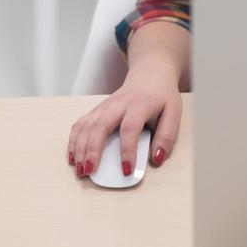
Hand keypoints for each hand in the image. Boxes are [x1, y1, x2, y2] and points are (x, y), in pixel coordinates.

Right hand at [68, 59, 181, 178]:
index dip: (127, 151)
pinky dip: (74, 140)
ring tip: (81, 170)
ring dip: (80, 148)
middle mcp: (118, 104)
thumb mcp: (173, 113)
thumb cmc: (161, 96)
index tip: (126, 171)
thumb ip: (166, 136)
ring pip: (87, 125)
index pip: (130, 128)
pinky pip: (80, 124)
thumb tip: (157, 158)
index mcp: (139, 104)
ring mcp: (105, 106)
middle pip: (100, 125)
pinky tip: (73, 157)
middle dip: (93, 150)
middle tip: (90, 172)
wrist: (149, 74)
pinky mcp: (97, 109)